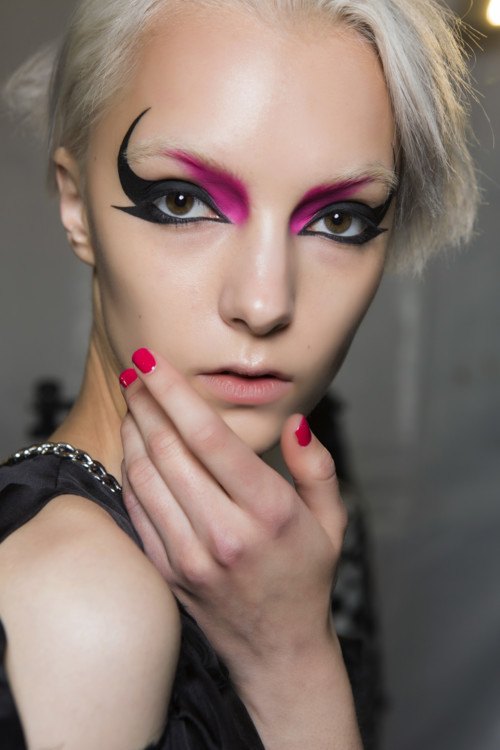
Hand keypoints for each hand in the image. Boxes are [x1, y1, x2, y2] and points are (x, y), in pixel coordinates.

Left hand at [119, 348, 346, 678]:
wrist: (278, 649)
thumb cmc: (307, 576)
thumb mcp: (331, 520)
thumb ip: (316, 467)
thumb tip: (295, 423)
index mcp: (270, 511)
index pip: (211, 438)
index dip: (176, 393)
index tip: (154, 362)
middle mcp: (226, 533)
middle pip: (170, 450)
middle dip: (146, 402)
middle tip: (135, 371)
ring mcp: (191, 556)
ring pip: (146, 476)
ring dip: (134, 431)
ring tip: (132, 403)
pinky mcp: (169, 572)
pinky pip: (137, 510)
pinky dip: (129, 471)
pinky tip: (133, 447)